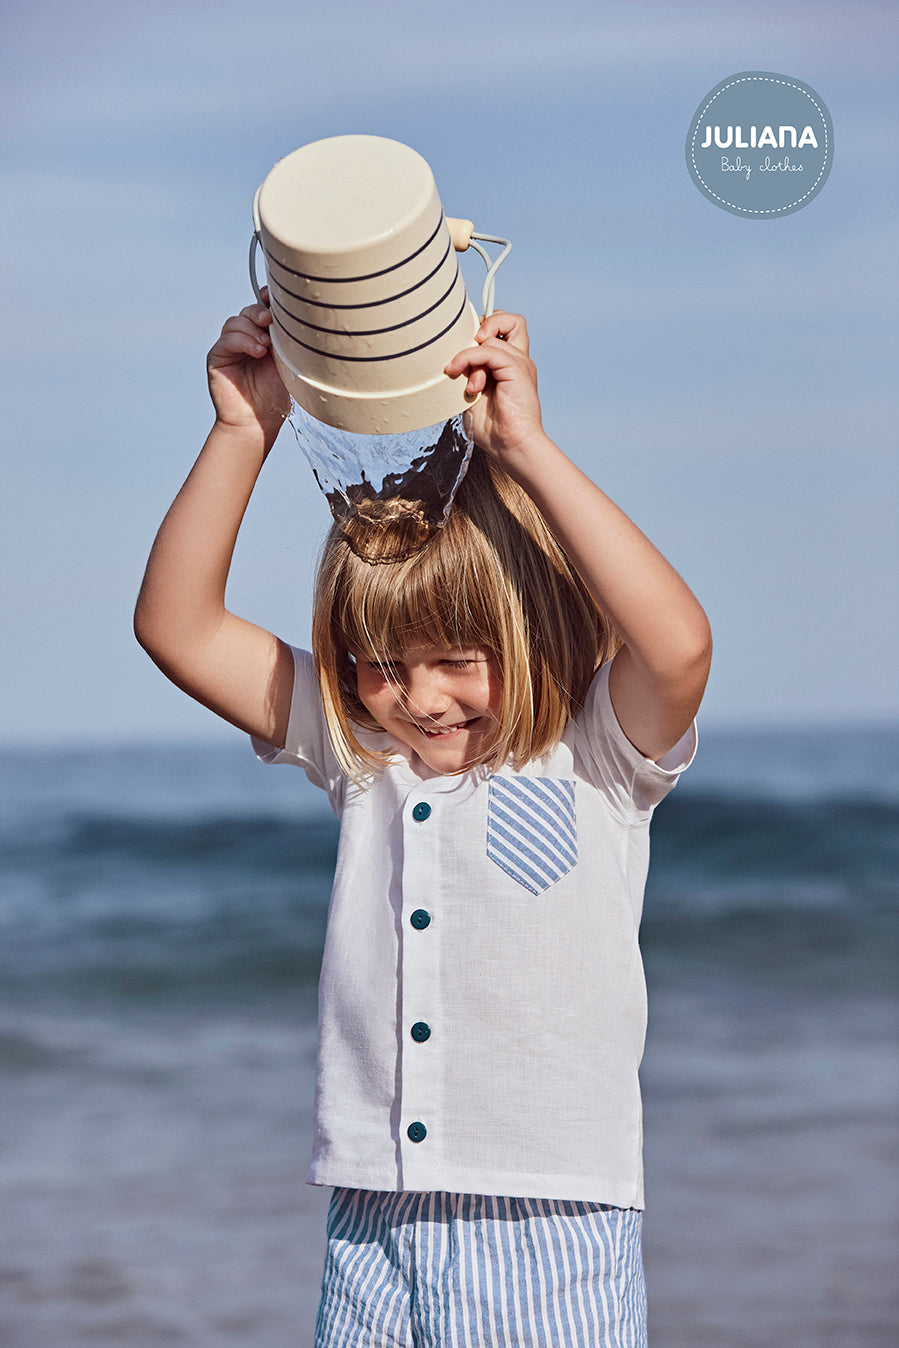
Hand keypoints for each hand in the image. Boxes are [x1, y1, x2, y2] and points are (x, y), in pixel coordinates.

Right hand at [207, 296, 290, 441]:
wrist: (259, 422)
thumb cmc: (275, 396)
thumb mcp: (287, 362)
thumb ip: (286, 340)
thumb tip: (296, 318)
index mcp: (263, 337)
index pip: (260, 309)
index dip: (266, 300)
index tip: (277, 299)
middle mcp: (245, 340)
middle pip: (247, 312)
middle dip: (259, 312)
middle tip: (270, 322)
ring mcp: (230, 348)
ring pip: (235, 322)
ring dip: (251, 329)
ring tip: (265, 346)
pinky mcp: (217, 358)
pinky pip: (227, 339)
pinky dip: (242, 341)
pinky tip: (256, 351)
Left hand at [444, 311, 546, 464]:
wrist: (511, 446)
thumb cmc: (492, 429)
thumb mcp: (469, 395)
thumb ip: (465, 374)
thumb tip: (448, 361)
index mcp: (509, 365)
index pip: (502, 328)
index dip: (483, 329)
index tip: (464, 352)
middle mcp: (517, 360)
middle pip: (507, 318)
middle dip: (482, 327)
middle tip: (467, 353)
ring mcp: (519, 363)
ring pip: (490, 336)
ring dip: (469, 357)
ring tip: (469, 385)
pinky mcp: (518, 368)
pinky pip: (488, 350)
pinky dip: (469, 358)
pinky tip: (460, 374)